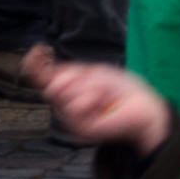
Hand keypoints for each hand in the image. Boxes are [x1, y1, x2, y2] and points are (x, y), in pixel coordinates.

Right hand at [22, 49, 175, 154]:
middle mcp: (66, 105)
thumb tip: (50, 78)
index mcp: (68, 90)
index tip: (37, 49)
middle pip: (50, 86)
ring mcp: (71, 118)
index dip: (36, 64)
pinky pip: (75, 105)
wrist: (143, 107)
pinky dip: (91, 98)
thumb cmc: (121, 90)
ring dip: (87, 87)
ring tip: (103, 94)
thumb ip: (70, 73)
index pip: (44, 78)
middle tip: (93, 80)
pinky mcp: (79, 129)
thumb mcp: (94, 73)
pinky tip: (103, 104)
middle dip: (72, 77)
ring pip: (63, 94)